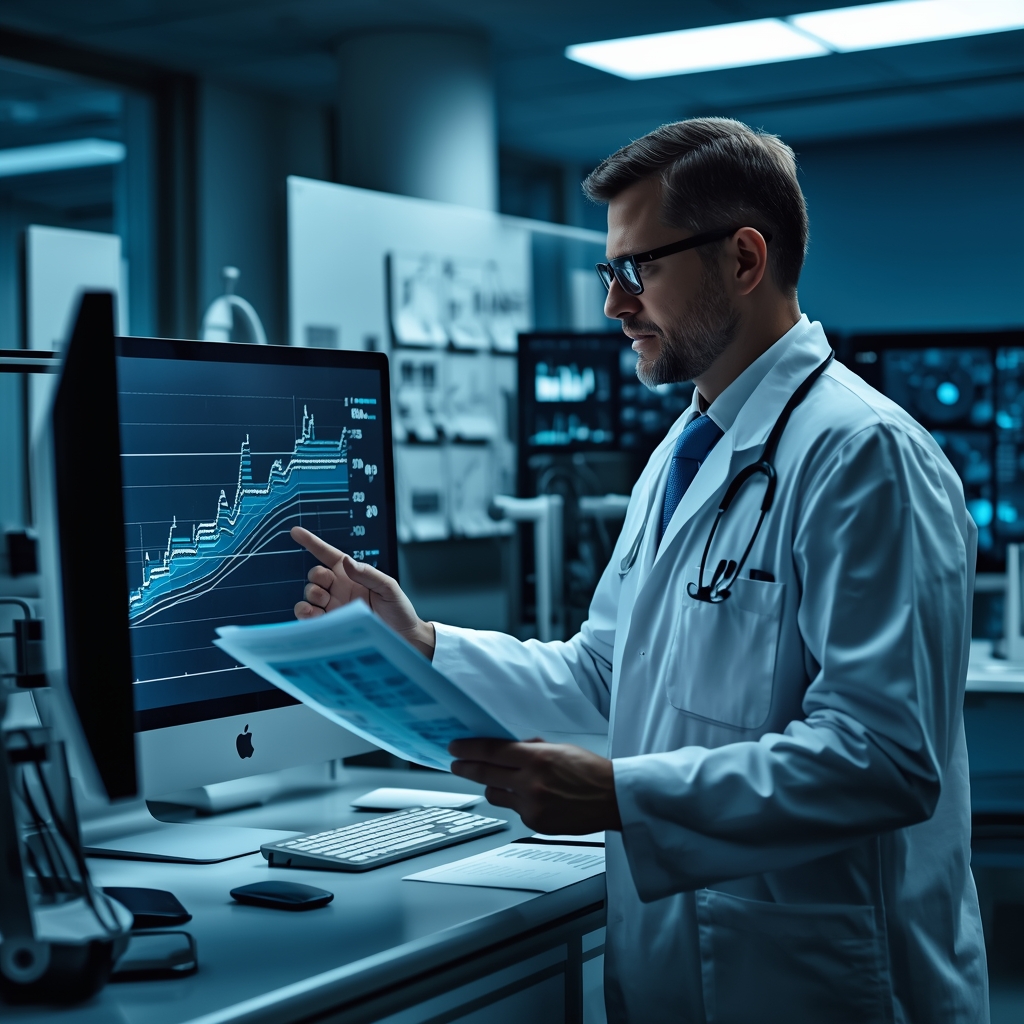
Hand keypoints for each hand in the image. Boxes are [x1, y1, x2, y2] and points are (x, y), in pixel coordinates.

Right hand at [290, 526, 435, 658]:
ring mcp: (333, 607)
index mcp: (352, 574)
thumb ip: (368, 573)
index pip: (328, 555)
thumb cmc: (399, 610)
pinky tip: (313, 613)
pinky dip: (305, 613)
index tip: (296, 532)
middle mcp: (339, 589)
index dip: (312, 543)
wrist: (403, 639)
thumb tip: (346, 561)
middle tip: (328, 583)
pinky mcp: (330, 624)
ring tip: (323, 600)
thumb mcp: (389, 587)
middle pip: (315, 575)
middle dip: (316, 576)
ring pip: (309, 594)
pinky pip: (308, 616)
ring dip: (311, 594)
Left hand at [449, 738, 620, 834]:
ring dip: (493, 786)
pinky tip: (533, 797)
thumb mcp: (560, 749)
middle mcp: (531, 783)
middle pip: (485, 773)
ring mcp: (531, 806)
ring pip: (495, 794)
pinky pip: (514, 810)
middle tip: (456, 764)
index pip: (492, 751)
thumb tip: (508, 747)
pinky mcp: (535, 823)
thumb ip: (531, 749)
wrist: (613, 799)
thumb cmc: (592, 771)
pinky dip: (518, 802)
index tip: (456, 747)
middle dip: (466, 767)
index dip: (469, 749)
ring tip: (499, 781)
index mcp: (538, 758)